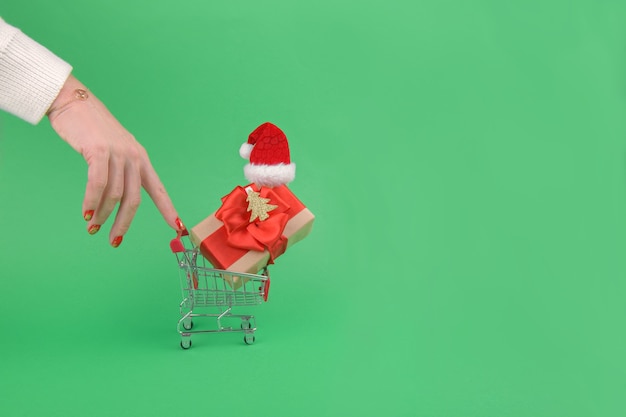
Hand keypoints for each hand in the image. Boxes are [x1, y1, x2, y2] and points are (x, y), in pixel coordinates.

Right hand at [47, 75, 183, 246]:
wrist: (74, 101)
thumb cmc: (91, 129)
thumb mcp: (114, 150)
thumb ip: (120, 170)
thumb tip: (116, 198)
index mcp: (141, 158)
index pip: (158, 189)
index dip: (168, 209)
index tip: (178, 228)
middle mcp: (133, 157)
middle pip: (135, 199)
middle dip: (124, 224)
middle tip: (114, 241)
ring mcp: (117, 153)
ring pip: (115, 194)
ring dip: (103, 215)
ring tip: (93, 227)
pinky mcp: (99, 151)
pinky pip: (97, 184)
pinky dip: (92, 202)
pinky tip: (86, 213)